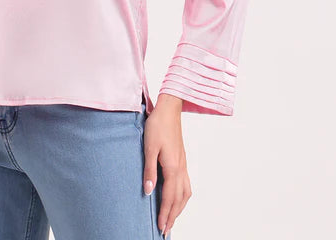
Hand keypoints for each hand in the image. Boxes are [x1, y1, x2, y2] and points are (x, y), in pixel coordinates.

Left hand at [143, 95, 191, 236]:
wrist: (169, 109)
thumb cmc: (157, 126)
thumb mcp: (149, 147)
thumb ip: (149, 170)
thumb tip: (149, 191)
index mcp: (173, 167)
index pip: (170, 197)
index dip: (165, 214)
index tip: (161, 227)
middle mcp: (181, 168)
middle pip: (180, 199)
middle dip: (173, 216)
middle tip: (166, 230)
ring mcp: (183, 164)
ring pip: (185, 193)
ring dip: (179, 208)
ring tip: (171, 218)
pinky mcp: (182, 160)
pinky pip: (186, 184)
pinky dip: (182, 197)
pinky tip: (177, 198)